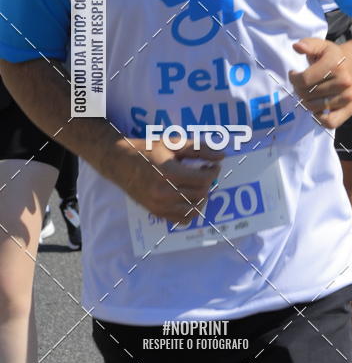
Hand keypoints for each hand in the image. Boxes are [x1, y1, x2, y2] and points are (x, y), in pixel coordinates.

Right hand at [105, 135, 222, 224]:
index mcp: (169, 173)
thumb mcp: (173, 143)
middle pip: (201, 194)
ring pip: (194, 210)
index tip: (213, 165)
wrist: (120, 162)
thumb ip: (199, 149)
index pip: (203, 180)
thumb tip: (221, 156)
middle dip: (208, 183)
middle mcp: (164, 192)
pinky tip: (188, 196)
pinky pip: (181, 219)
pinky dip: (190, 210)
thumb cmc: (147, 149)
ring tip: (198, 185)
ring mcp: (159, 205)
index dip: (213, 172)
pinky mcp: (156, 212)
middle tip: (205, 172)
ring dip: (201, 198)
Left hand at [289, 37, 351, 128]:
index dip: (293, 78)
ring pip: (314, 108)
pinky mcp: (349, 109)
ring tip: (308, 92)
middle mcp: (344, 82)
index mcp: (335, 65)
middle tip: (300, 83)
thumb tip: (297, 46)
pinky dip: (319, 118)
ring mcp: (348, 97)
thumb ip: (308, 44)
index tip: (293, 74)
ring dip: (306, 102)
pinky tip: (317, 107)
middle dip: (298, 89)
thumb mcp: (321, 45)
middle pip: (307, 94)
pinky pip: (329, 122)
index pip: (304, 80)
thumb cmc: (333, 57)